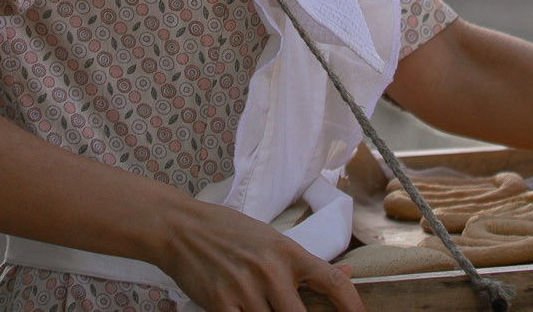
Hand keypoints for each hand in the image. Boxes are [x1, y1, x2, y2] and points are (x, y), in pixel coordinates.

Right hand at [152, 199, 364, 311]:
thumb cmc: (226, 231)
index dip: (352, 305)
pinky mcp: (221, 305)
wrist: (179, 227)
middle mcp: (271, 271)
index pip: (331, 281)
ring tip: (260, 305)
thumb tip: (346, 274)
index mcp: (287, 251)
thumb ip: (305, 262)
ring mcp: (246, 290)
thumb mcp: (270, 238)